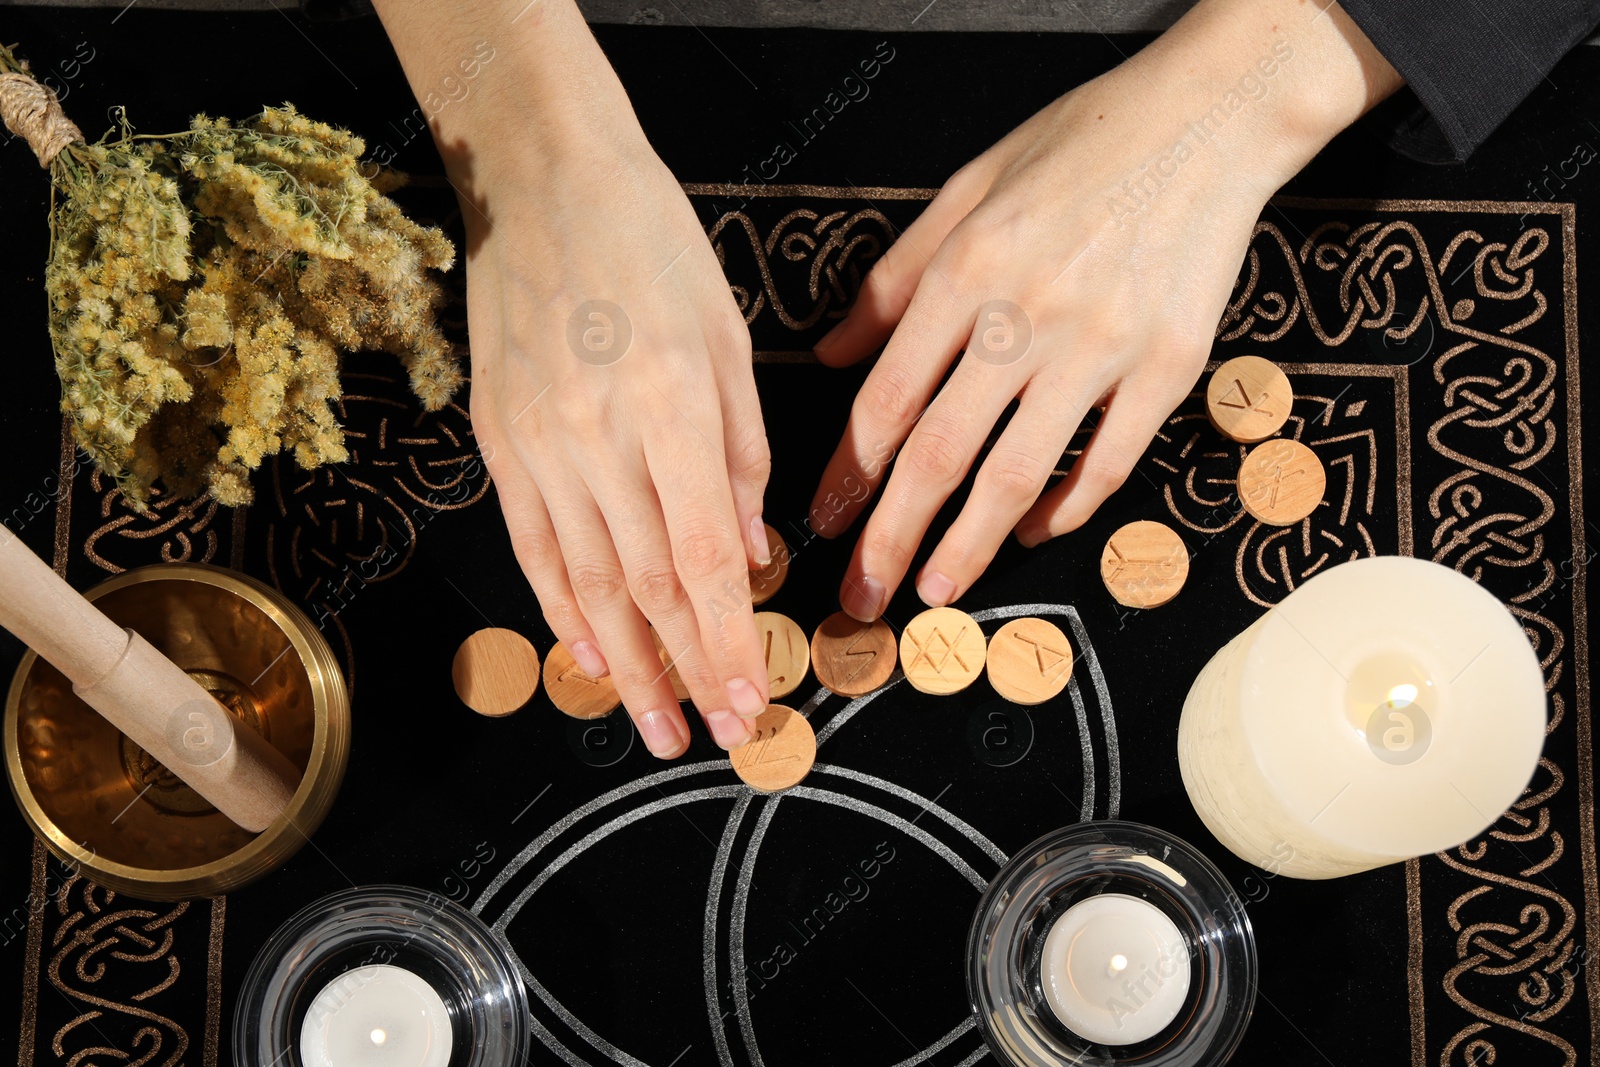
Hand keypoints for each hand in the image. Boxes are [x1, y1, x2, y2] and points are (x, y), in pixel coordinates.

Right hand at [375, 0, 773, 755]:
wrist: (538, 180)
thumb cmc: (651, 246)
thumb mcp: (725, 338)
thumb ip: (743, 456)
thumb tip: (754, 558)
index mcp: (667, 404)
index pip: (703, 558)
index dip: (726, 642)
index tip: (749, 703)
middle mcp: (595, 437)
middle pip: (647, 586)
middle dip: (685, 672)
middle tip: (712, 739)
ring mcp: (536, 444)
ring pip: (587, 582)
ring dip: (626, 665)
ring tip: (653, 728)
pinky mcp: (499, 442)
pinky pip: (534, 546)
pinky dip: (562, 610)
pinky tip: (587, 658)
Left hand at [807, 0, 1400, 620]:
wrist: (1209, 117)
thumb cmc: (1081, 144)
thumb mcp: (966, 190)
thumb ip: (894, 281)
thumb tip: (829, 355)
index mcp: (968, 268)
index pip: (888, 398)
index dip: (849, 472)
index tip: (825, 521)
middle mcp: (1029, 314)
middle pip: (941, 453)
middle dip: (891, 536)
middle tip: (862, 596)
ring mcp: (1104, 346)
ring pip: (1020, 473)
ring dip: (970, 545)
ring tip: (936, 593)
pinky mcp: (1170, 365)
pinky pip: (1110, 460)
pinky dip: (1068, 507)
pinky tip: (1034, 530)